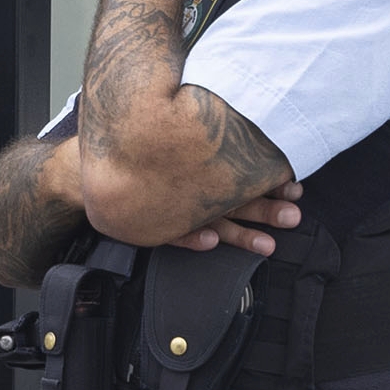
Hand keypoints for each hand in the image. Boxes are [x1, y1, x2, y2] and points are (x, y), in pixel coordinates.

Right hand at [83, 166, 301, 260]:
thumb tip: (256, 143)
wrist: (94, 166)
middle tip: (292, 216)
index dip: (271, 182)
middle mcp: (192, 186)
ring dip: (241, 234)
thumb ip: (216, 149)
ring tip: (268, 245)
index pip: (244, 175)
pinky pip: (173, 233)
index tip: (295, 188)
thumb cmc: (147, 154)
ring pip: (212, 220)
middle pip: (235, 199)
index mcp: (206, 167)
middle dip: (266, 209)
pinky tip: (209, 243)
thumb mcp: (183, 145)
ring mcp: (173, 207)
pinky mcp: (151, 223)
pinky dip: (191, 238)